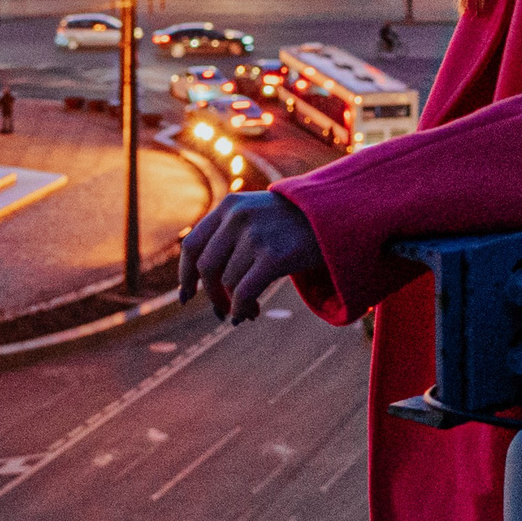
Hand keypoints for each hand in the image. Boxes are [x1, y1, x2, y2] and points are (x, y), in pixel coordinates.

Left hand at [179, 190, 322, 322]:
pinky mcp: (273, 256)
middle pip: (206, 268)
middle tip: (221, 312)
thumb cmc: (293, 224)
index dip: (185, 275)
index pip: (192, 244)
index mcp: (229, 206)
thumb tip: (199, 282)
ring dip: (232, 305)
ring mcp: (255, 235)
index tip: (186, 296)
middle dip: (211, 296)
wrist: (336, 216)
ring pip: (226, 283)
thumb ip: (227, 236)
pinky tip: (247, 315)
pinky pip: (243, 293)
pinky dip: (241, 309)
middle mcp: (237, 217)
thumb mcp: (255, 215)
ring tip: (248, 311)